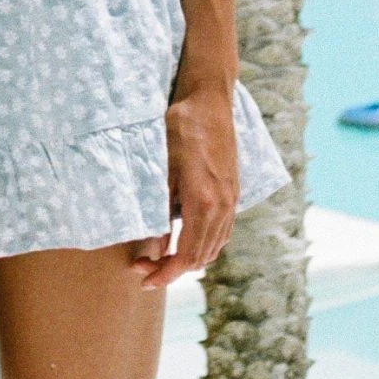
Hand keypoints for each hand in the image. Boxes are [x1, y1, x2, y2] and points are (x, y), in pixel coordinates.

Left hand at [131, 80, 239, 290]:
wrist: (209, 98)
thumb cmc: (180, 127)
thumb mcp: (163, 168)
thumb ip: (161, 211)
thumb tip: (156, 248)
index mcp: (205, 203)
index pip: (187, 256)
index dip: (165, 273)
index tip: (144, 279)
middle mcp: (224, 206)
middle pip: (201, 257)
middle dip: (173, 268)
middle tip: (144, 266)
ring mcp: (232, 199)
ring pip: (214, 246)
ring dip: (190, 257)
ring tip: (162, 256)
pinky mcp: (234, 191)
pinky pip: (222, 231)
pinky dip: (204, 243)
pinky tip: (186, 236)